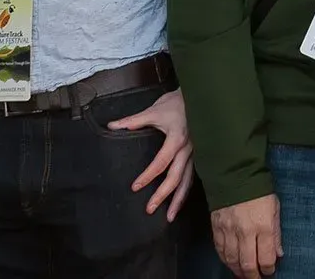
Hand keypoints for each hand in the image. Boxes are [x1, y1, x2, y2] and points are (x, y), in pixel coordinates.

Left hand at [109, 88, 193, 219]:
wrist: (201, 96)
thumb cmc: (177, 102)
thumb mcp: (155, 110)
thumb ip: (134, 120)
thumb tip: (113, 126)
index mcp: (176, 139)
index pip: (161, 162)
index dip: (148, 175)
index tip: (135, 187)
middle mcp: (188, 150)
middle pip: (176, 177)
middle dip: (163, 195)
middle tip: (150, 209)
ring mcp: (196, 154)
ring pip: (188, 181)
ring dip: (179, 200)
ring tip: (170, 217)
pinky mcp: (200, 155)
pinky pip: (194, 176)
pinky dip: (187, 191)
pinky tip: (181, 201)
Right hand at [211, 193, 281, 278]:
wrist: (234, 173)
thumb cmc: (259, 190)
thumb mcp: (274, 208)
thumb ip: (276, 232)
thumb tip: (278, 253)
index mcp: (263, 226)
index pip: (266, 258)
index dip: (268, 269)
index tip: (269, 270)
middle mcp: (246, 232)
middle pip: (247, 264)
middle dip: (253, 276)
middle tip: (256, 278)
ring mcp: (229, 230)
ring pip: (232, 260)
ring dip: (238, 271)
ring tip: (243, 274)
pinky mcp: (216, 227)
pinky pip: (220, 250)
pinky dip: (225, 260)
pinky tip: (230, 263)